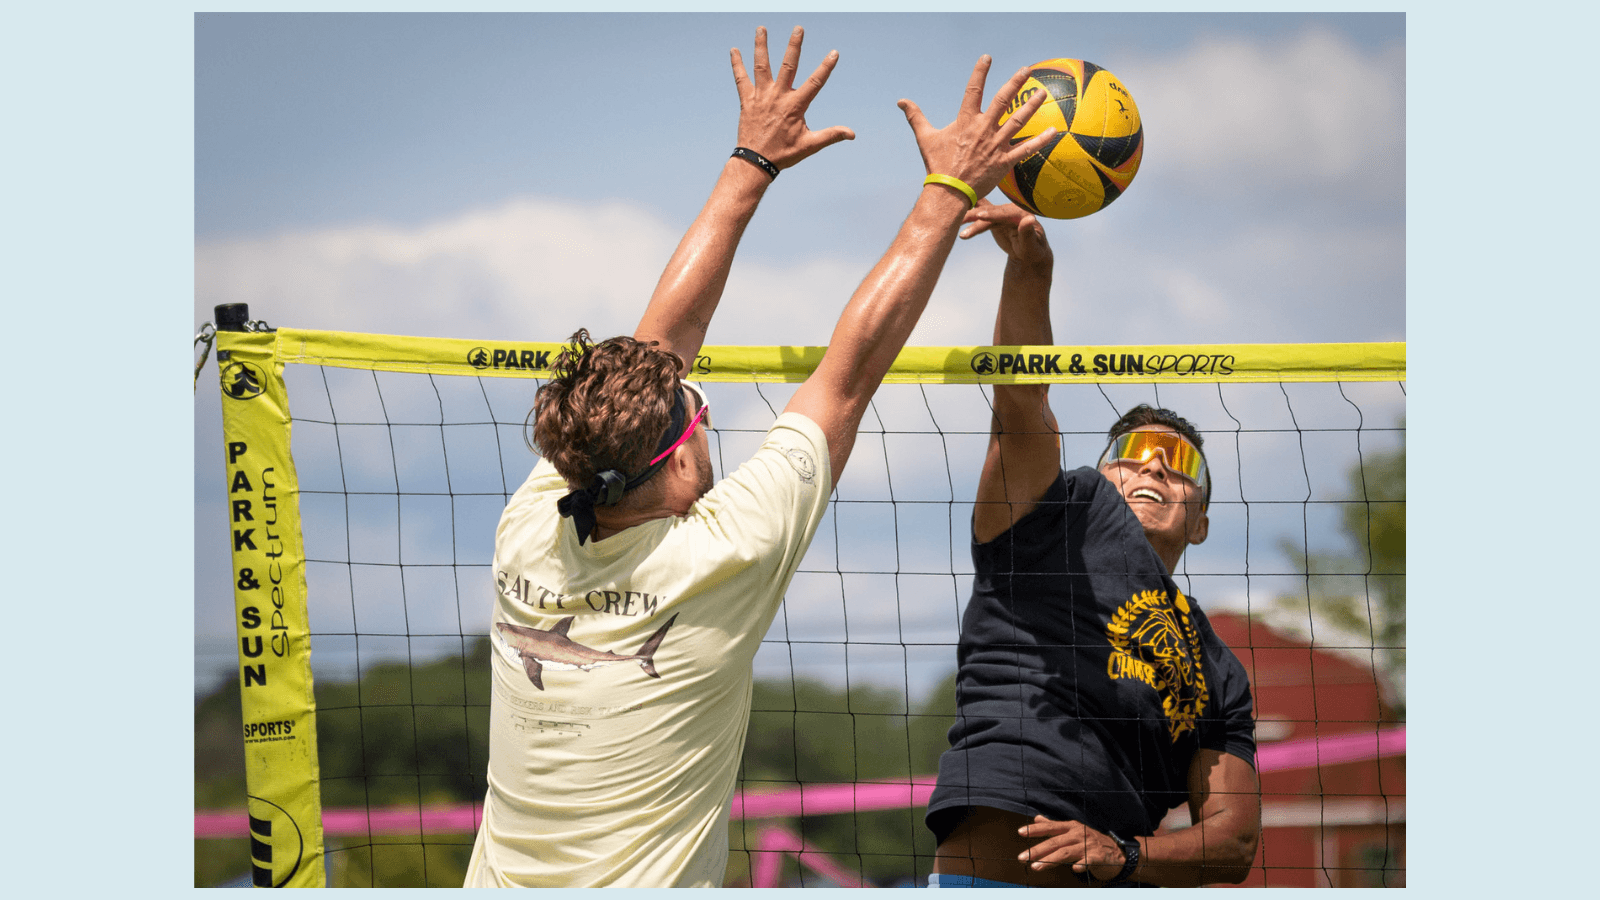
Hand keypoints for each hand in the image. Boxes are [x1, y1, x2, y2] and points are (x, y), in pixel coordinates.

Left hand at [730, 26, 854, 169]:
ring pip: (761, 66)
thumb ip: (831, 135)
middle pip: (788, 65)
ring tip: (761, 28)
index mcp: (795, 105)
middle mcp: (778, 96)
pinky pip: (741, 79)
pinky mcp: (747, 100)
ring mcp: (761, 96)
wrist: (756, 162)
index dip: (826, 67)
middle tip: (798, 28)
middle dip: (794, 46)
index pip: (815, 82)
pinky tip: (734, 50)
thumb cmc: (784, 154)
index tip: (834, 53)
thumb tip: (852, 134)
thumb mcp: (810, 145)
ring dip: (761, 46)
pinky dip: (737, 64)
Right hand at [897, 59, 1056, 200]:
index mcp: (966, 121)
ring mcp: (996, 145)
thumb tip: (901, 101)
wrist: (948, 192)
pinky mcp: (1004, 162)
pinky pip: (1027, 149)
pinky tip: (1053, 131)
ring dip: (1031, 105)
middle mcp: (983, 129)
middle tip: (1027, 71)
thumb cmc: (937, 165)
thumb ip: (916, 116)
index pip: (974, 90)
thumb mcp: (925, 137)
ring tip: (1041, 93)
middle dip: (1015, 83)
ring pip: (1018, 120)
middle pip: (1003, 100)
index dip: (980, 72)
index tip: (987, 58)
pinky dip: (1041, 140)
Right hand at [961, 199, 1052, 266]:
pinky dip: (967, 215)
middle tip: (962, 219)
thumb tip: (1029, 218)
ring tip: (954, 224)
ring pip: (982, 212)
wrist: (1028, 253)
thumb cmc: (1033, 251)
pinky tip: (953, 215)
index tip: (981, 215)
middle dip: (977, 215)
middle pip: (991, 211)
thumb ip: (1028, 233)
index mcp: (1022, 213)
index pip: (1006, 212)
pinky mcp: (992, 218)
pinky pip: (978, 215)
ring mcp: (1000, 213)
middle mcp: (1010, 209)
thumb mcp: (1032, 245)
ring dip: (968, 217)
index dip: (994, 214)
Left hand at [1016, 815, 1129, 880]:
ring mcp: (1088, 845)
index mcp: (1071, 827)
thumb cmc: (1092, 841)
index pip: (1050, 827)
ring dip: (1050, 860)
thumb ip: (1055, 826)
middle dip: (1037, 850)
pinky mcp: (1098, 856)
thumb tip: (1037, 818)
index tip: (1021, 832)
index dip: (1035, 829)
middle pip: (1055, 842)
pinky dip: (1082, 864)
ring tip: (1037, 866)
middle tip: (1023, 857)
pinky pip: (1088, 860)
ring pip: (1066, 852)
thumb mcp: (1073, 830)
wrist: (1118, 852)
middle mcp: (1078, 834)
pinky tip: (1074, 869)